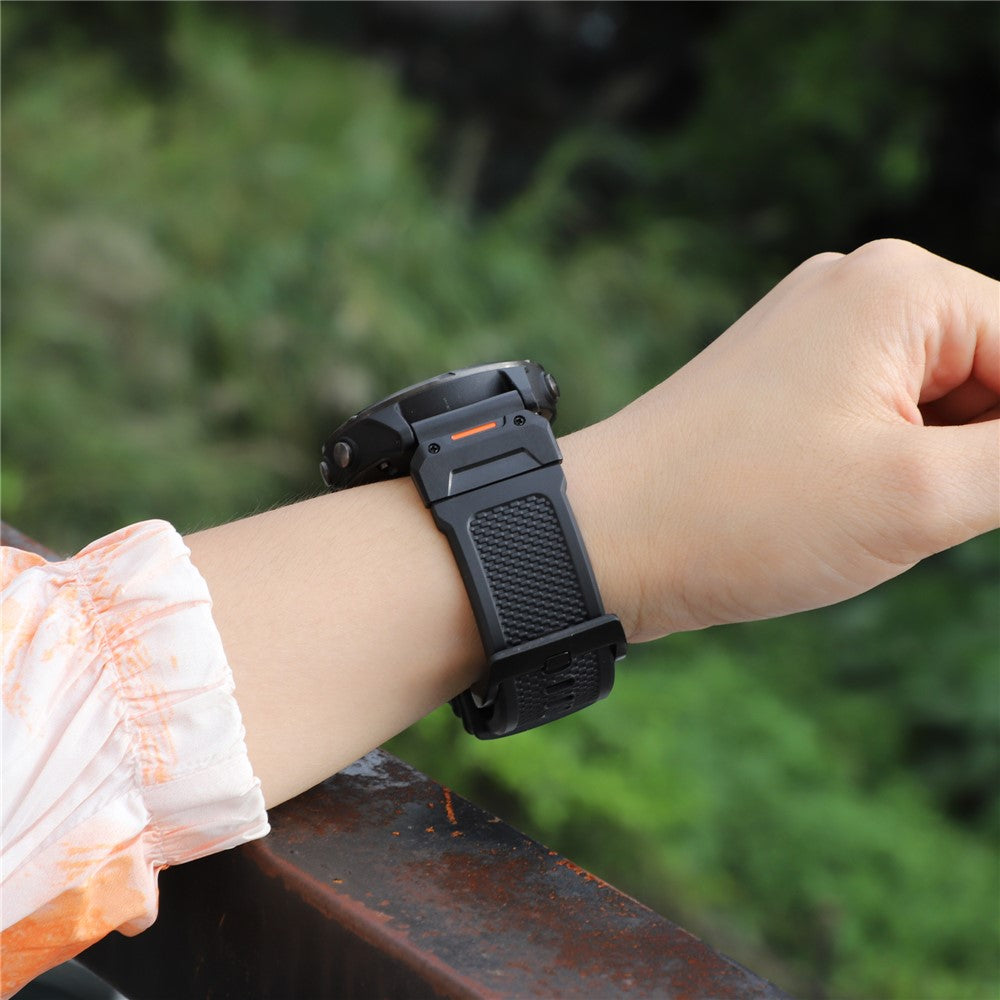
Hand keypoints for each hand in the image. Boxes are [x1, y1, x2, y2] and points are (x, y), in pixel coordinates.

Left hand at [564, 239, 998, 640]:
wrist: (602, 538)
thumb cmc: (746, 513)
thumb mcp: (925, 496)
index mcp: (902, 287)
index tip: (961, 502)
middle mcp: (855, 289)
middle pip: (991, 373)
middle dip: (976, 460)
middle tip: (905, 520)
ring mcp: (809, 333)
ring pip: (934, 405)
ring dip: (929, 473)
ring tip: (849, 516)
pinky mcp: (780, 381)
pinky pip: (876, 418)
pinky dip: (886, 471)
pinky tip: (828, 510)